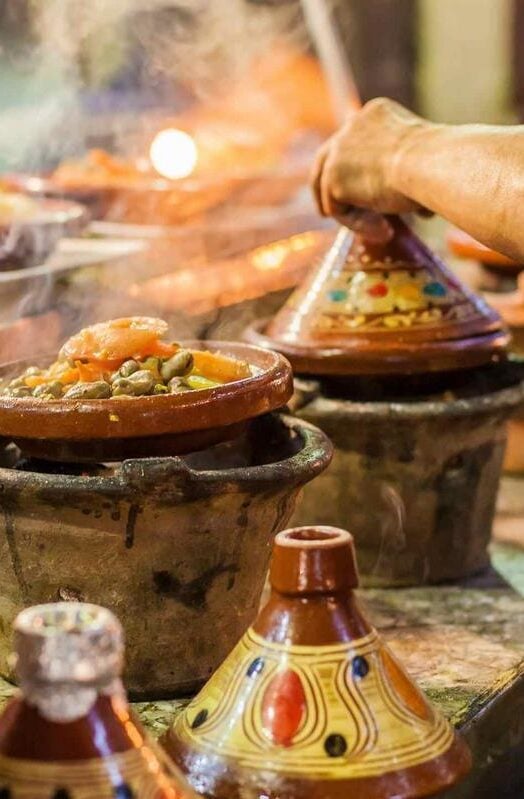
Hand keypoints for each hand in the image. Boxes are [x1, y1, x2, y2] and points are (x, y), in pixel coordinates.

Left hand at [311, 98, 433, 238]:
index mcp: (374, 113)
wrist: (432, 163)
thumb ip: (410, 173)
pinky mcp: (332, 178)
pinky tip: (386, 231)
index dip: (353, 170)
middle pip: (326, 160)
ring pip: (331, 191)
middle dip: (326, 188)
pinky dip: (358, 225)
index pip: (353, 142)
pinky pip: (338, 210)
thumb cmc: (441, 162)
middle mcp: (350, 127)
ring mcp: (337, 151)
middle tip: (327, 212)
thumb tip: (422, 208)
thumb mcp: (425, 159)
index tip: (362, 193)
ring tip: (384, 232)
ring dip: (353, 216)